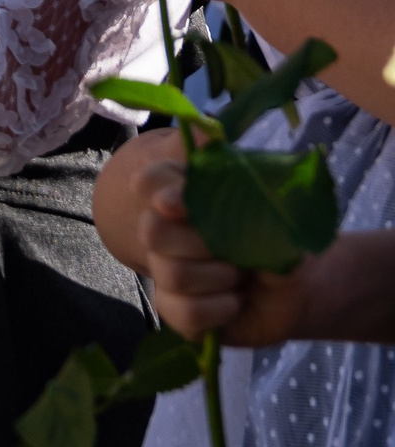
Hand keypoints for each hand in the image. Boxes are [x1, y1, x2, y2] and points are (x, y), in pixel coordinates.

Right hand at [134, 155, 309, 345]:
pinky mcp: (177, 310)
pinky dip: (217, 309)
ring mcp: (167, 272)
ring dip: (216, 277)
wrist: (297, 288)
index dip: (160, 190)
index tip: (176, 203)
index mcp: (184, 198)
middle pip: (151, 230)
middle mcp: (166, 233)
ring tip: (240, 277)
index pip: (150, 181)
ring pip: (169, 273)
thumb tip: (211, 134)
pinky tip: (235, 303)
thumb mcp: (273, 205)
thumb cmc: (278, 239)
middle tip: (227, 247)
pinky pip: (183, 312)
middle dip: (196, 241)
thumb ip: (238, 174)